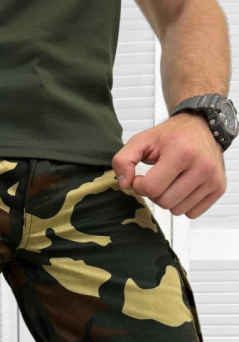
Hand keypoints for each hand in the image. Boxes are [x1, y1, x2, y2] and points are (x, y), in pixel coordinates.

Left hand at [112, 112, 226, 217]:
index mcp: (183, 152)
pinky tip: (183, 187)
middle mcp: (203, 167)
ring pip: (177, 211)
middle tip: (157, 178)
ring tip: (171, 181)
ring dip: (168, 200)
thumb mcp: (141, 141)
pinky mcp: (219, 189)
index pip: (151, 188)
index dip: (139, 185)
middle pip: (164, 202)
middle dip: (154, 193)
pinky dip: (183, 204)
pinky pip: (191, 213)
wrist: (201, 127)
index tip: (141, 176)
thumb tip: (124, 184)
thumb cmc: (170, 136)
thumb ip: (123, 160)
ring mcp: (213, 179)